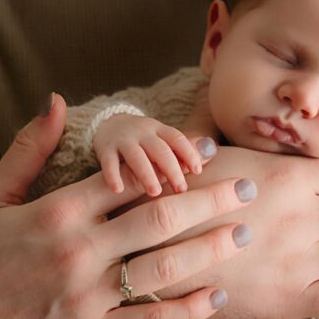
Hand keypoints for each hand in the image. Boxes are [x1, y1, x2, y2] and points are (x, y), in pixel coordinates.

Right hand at [0, 94, 253, 318]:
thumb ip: (28, 150)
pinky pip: (149, 318)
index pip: (130, 178)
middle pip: (160, 216)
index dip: (175, 161)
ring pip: (163, 265)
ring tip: (244, 233)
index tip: (210, 152)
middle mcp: (78, 250)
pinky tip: (216, 295)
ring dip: (210, 248)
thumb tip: (58, 101)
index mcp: (57, 211)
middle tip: (248, 187)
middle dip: (211, 199)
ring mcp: (86, 294)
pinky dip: (187, 309)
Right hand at [94, 113, 216, 195]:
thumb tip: (213, 153)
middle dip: (171, 168)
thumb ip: (183, 151)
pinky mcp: (105, 149)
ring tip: (155, 192)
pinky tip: (118, 190)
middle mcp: (143, 133)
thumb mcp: (164, 142)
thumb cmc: (145, 143)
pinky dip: (112, 175)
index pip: (177, 139)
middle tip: (181, 189)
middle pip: (159, 149)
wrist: (109, 125)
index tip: (198, 171)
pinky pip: (108, 162)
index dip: (188, 153)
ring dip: (146, 173)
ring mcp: (123, 140)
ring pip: (136, 156)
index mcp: (160, 131)